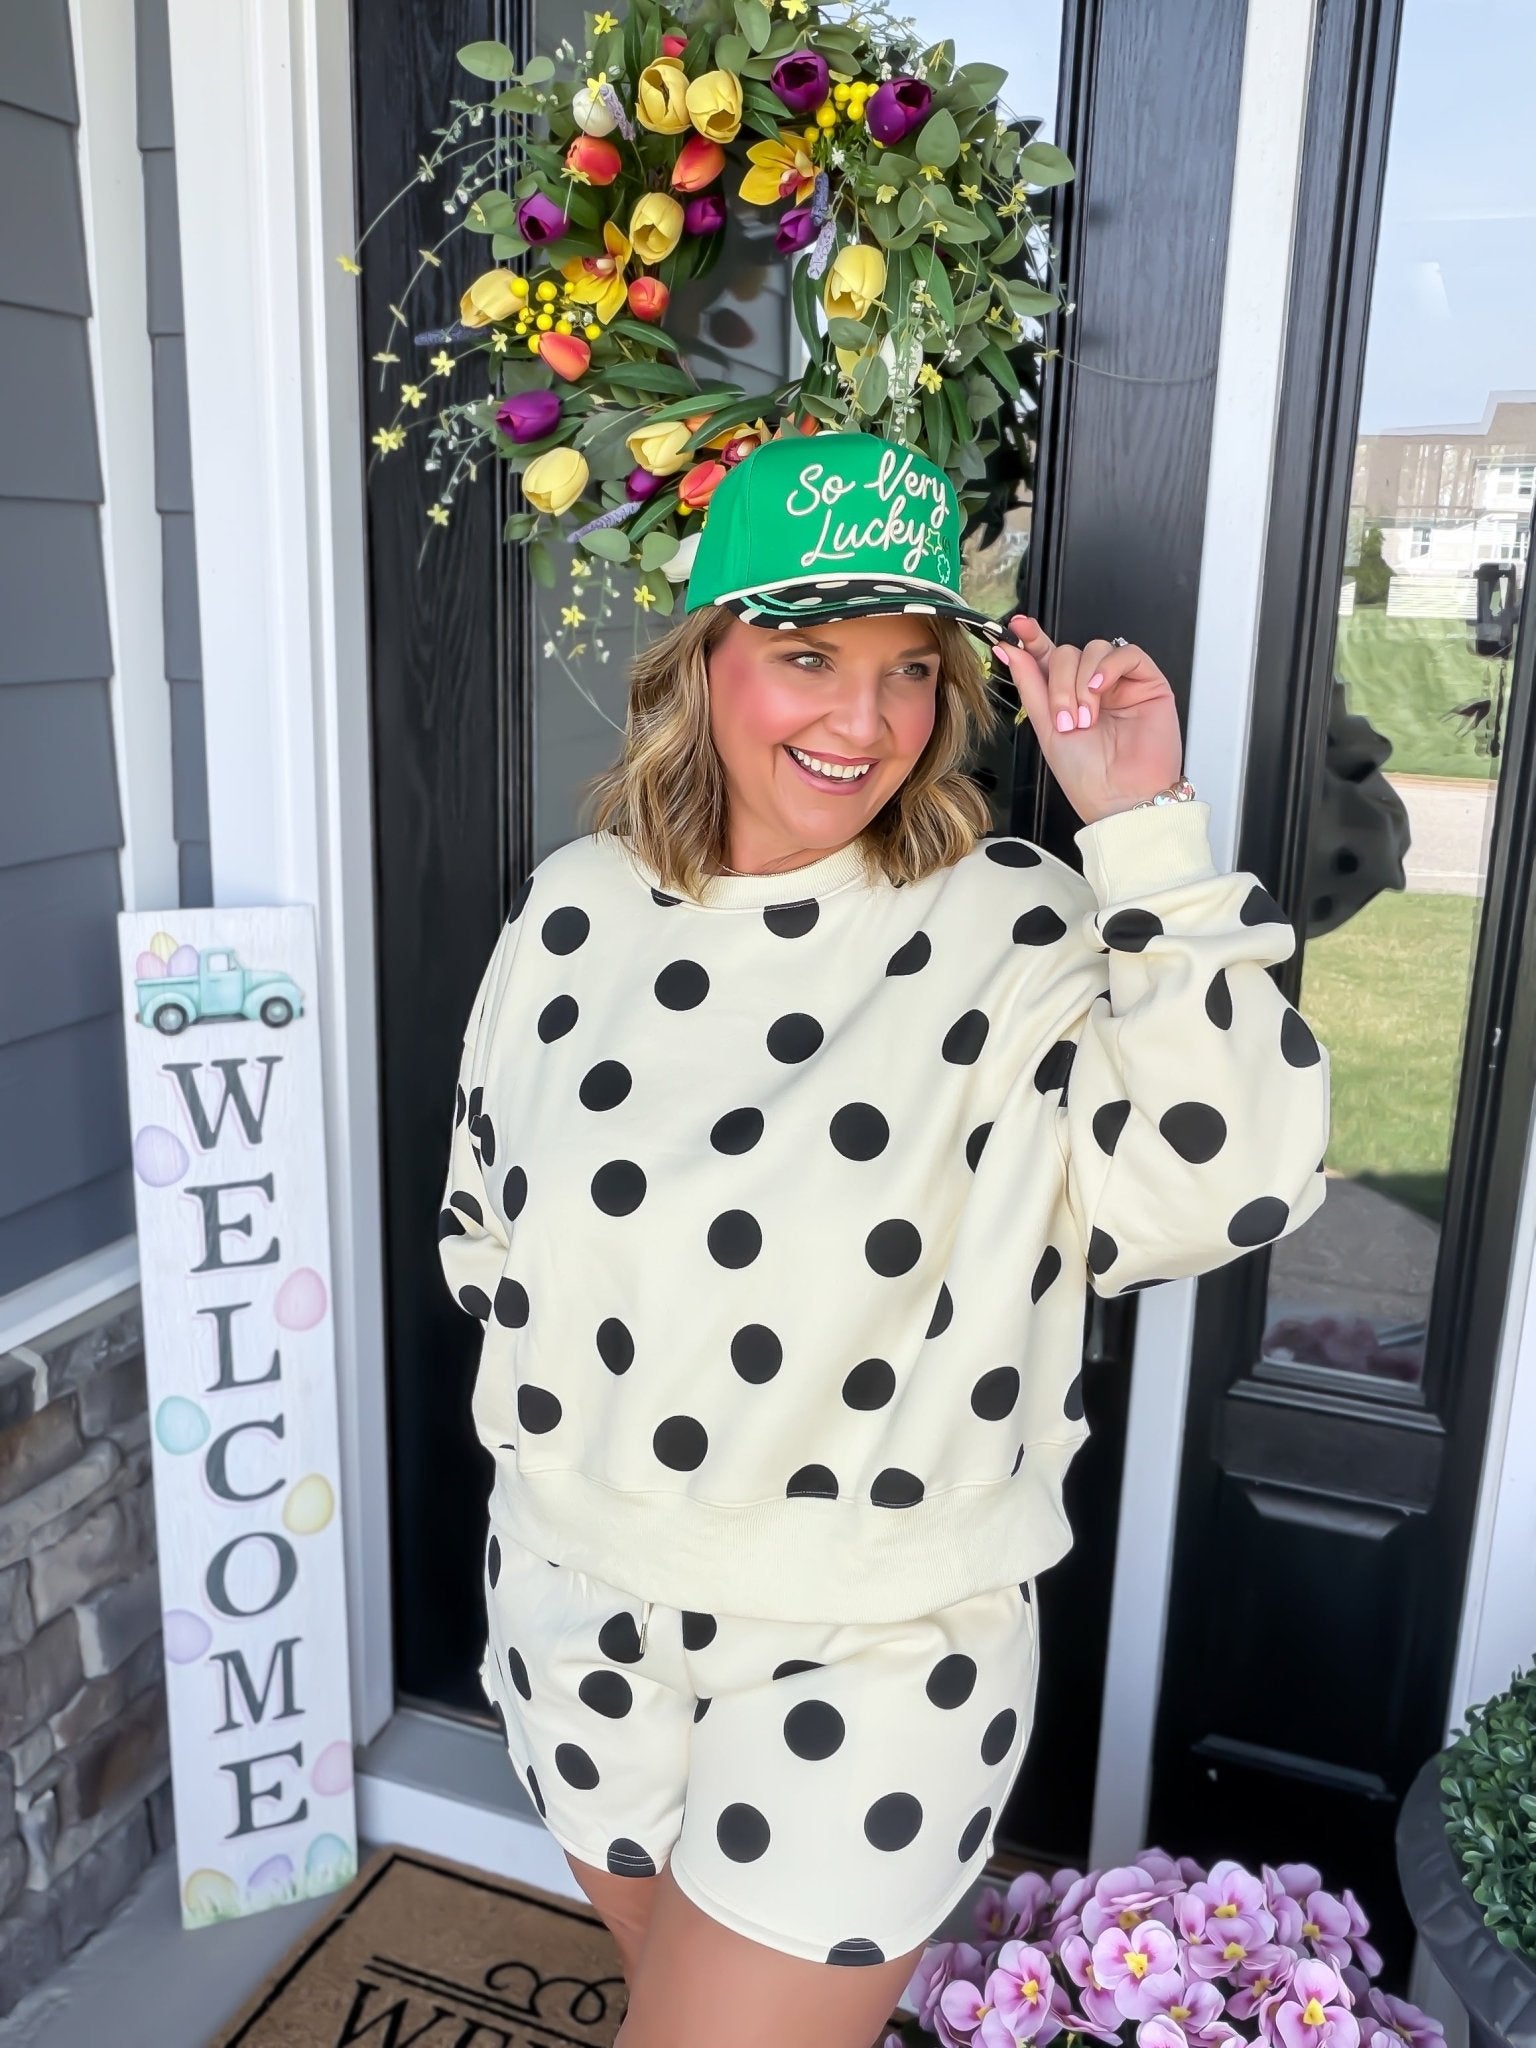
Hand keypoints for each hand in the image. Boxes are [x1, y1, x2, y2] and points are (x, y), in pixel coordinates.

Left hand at [995, 615, 1186, 826]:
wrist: (1119, 797)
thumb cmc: (1086, 775)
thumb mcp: (1045, 727)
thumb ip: (1030, 685)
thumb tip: (1011, 648)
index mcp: (1066, 696)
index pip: (1048, 657)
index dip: (1033, 639)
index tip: (1018, 627)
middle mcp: (1092, 687)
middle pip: (1068, 653)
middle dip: (1059, 683)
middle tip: (1065, 718)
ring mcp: (1120, 683)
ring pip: (1094, 650)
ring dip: (1081, 682)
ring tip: (1086, 718)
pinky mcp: (1148, 682)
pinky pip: (1126, 653)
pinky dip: (1108, 667)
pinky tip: (1100, 689)